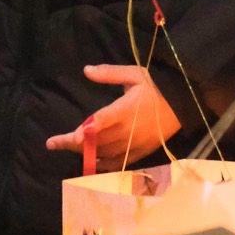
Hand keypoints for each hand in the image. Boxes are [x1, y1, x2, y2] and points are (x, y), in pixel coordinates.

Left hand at [46, 67, 182, 166]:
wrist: (181, 105)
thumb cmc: (156, 88)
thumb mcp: (134, 74)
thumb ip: (109, 73)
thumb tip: (86, 70)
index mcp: (125, 110)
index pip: (102, 122)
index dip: (86, 130)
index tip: (71, 136)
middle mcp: (128, 130)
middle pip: (96, 141)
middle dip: (73, 142)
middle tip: (53, 143)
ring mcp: (133, 144)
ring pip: (103, 152)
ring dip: (84, 151)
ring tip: (66, 146)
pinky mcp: (139, 153)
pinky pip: (117, 163)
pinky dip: (101, 164)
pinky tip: (89, 162)